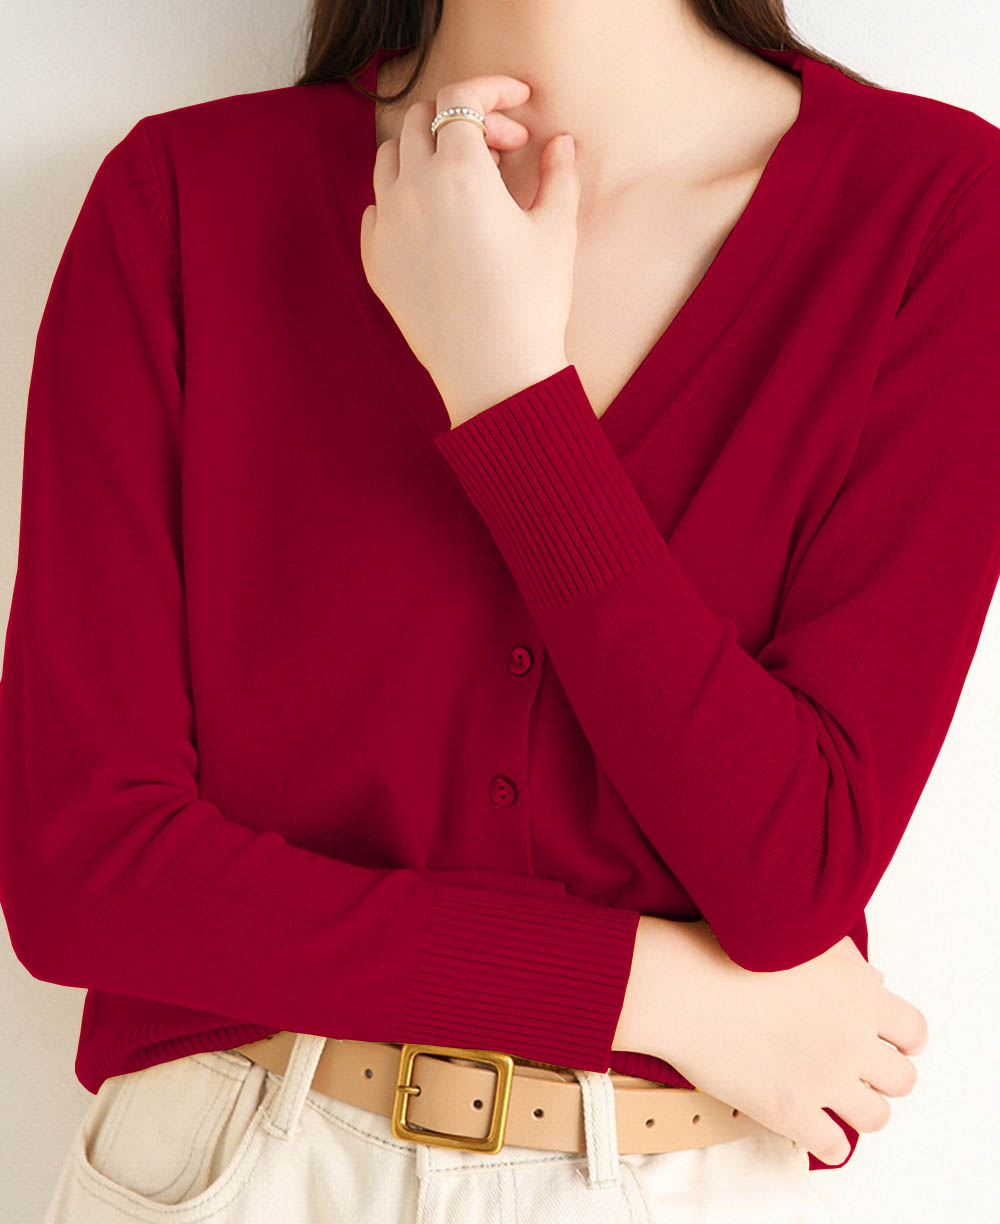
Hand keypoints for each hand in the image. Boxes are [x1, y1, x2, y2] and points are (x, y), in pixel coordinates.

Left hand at [359, 72, 579, 425]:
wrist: (493, 372)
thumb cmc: (531, 303)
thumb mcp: (555, 231)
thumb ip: (557, 175)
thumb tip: (560, 143)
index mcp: (459, 172)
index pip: (460, 99)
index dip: (491, 89)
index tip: (517, 101)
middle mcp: (412, 189)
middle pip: (421, 121)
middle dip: (463, 120)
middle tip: (502, 148)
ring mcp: (387, 225)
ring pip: (389, 159)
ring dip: (425, 152)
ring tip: (464, 179)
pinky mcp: (376, 261)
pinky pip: (377, 209)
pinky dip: (403, 198)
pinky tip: (436, 220)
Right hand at [623, 917, 926, 1166]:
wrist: (676, 984)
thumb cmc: (727, 949)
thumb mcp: (798, 936)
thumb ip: (846, 961)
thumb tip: (877, 982)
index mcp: (857, 992)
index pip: (914, 1032)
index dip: (901, 1038)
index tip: (882, 1040)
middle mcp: (850, 1038)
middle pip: (902, 1079)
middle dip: (880, 1074)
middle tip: (854, 1067)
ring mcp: (822, 1079)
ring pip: (876, 1117)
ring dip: (858, 1107)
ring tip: (835, 1096)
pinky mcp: (789, 1111)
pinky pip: (834, 1147)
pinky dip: (828, 1141)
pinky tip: (811, 1124)